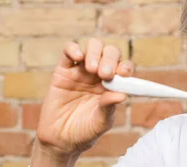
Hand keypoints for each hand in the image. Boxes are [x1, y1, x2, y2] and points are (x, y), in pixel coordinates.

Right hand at [36, 38, 133, 155]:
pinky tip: (78, 56)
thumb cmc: (85, 131)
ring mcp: (81, 71)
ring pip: (92, 47)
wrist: (60, 140)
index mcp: (113, 84)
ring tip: (92, 68)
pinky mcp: (63, 71)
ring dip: (95, 52)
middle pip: (110, 53)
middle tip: (105, 73)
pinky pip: (68, 51)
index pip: (124, 67)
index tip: (123, 73)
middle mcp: (99, 74)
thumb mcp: (101, 122)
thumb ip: (109, 107)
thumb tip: (122, 95)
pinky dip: (74, 48)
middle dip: (110, 59)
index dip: (125, 67)